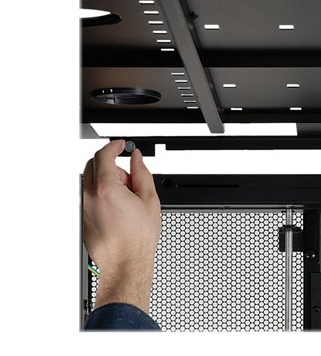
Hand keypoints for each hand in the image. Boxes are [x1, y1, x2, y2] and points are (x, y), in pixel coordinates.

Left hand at [83, 140, 160, 312]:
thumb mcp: (149, 200)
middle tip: (128, 175)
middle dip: (111, 163)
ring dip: (106, 179)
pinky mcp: (82, 218)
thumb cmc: (138, 238)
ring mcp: (83, 208)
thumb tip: (137, 159)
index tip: (122, 145)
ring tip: (125, 196)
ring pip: (89, 180)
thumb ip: (142, 173)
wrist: (125, 264)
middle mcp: (89, 197)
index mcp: (106, 189)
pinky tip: (118, 207)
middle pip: (93, 165)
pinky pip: (88, 195)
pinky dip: (101, 192)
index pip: (104, 155)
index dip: (114, 146)